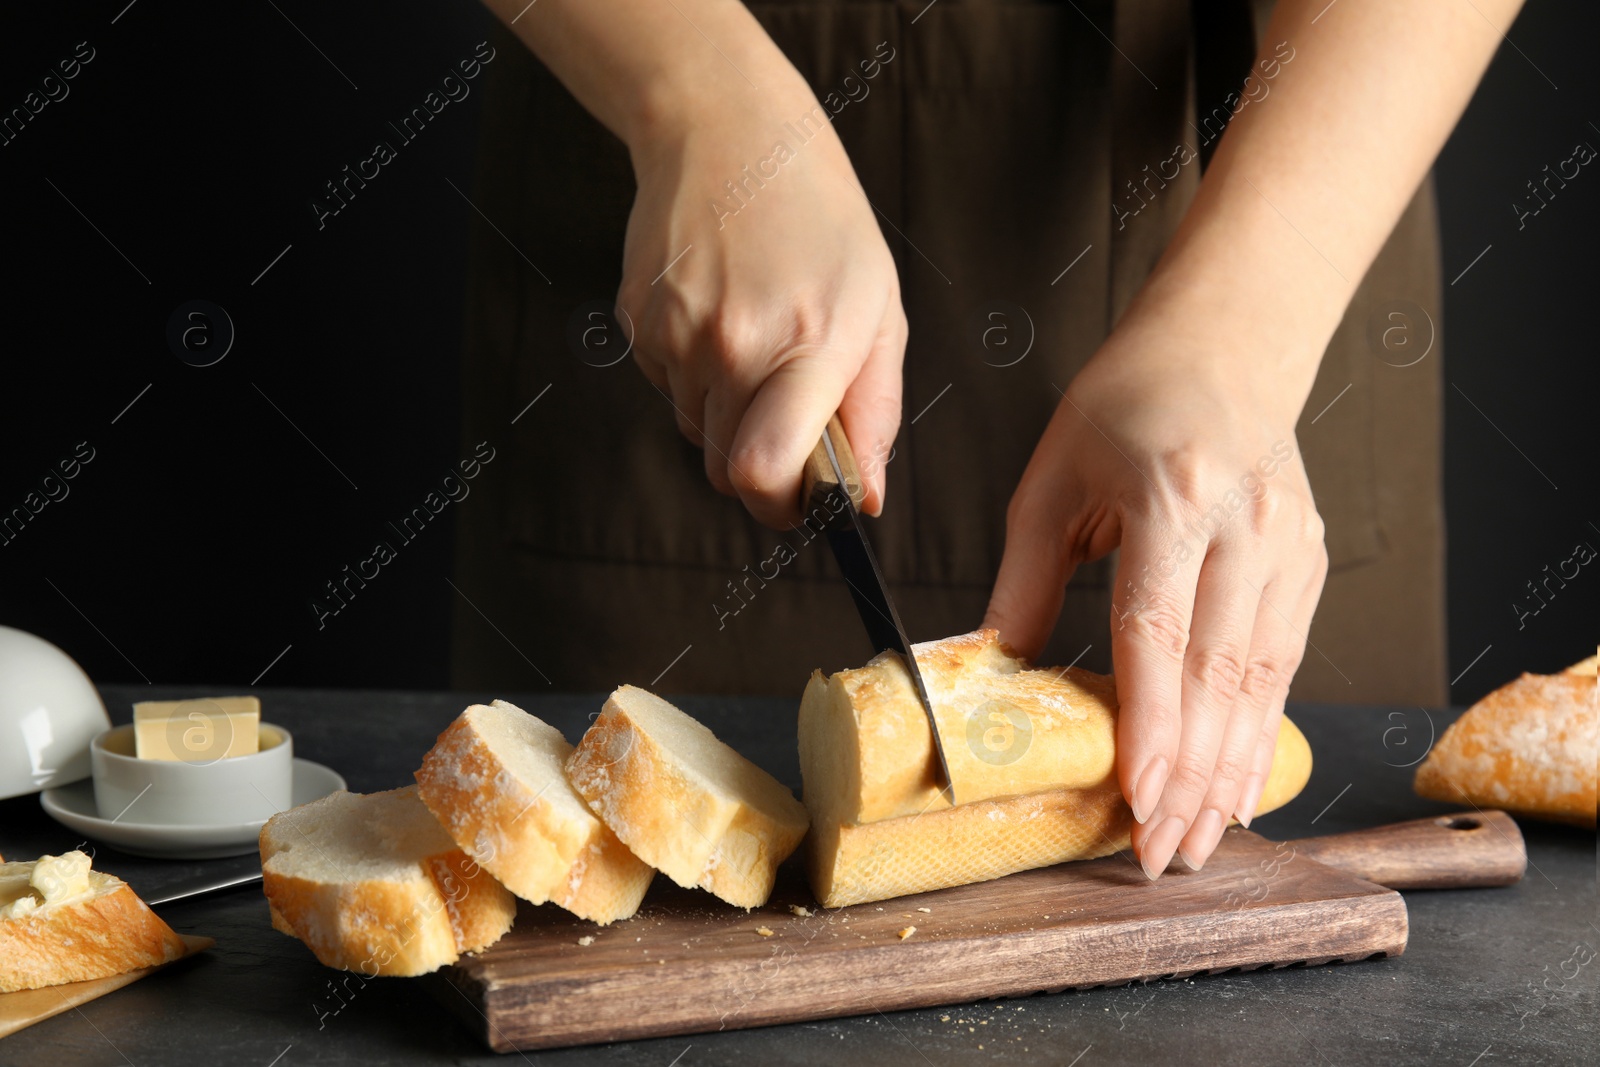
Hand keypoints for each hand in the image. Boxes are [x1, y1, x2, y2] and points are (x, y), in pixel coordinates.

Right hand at [617, 84, 904, 525]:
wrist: (728, 133)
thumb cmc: (820, 221)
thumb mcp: (879, 310)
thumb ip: (874, 413)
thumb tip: (866, 500)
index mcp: (806, 344)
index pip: (764, 472)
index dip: (780, 507)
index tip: (801, 502)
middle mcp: (732, 345)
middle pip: (727, 470)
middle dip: (760, 462)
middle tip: (789, 408)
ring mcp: (675, 335)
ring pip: (696, 432)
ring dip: (727, 413)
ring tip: (756, 337)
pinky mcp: (637, 324)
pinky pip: (666, 390)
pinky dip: (693, 375)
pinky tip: (719, 314)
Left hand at [982, 320, 1327, 877]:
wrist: (1225, 348)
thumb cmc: (1127, 403)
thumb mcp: (1052, 481)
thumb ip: (1024, 581)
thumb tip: (993, 670)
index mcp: (1172, 499)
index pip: (1159, 632)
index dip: (1151, 726)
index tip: (1137, 797)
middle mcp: (1243, 528)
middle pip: (1219, 676)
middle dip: (1192, 776)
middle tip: (1162, 851)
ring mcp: (1288, 547)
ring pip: (1262, 683)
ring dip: (1230, 770)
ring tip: (1198, 838)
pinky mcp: (1308, 565)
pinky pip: (1284, 664)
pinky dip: (1259, 730)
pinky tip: (1237, 781)